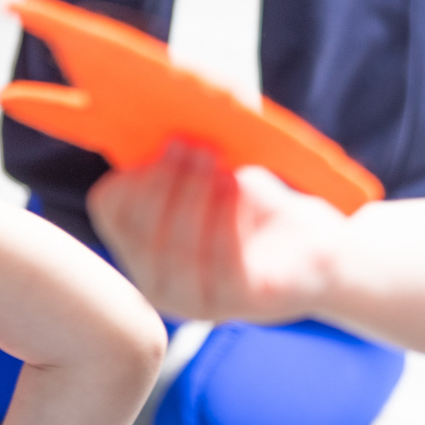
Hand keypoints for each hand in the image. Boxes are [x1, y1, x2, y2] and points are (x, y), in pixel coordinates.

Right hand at [89, 143, 343, 323]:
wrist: (313, 246)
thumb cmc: (255, 210)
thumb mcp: (214, 175)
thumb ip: (184, 158)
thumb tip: (161, 120)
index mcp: (141, 250)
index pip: (111, 213)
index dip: (131, 177)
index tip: (164, 141)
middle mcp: (158, 284)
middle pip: (140, 231)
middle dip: (164, 182)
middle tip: (191, 144)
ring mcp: (197, 303)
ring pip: (176, 250)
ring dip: (194, 198)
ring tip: (215, 163)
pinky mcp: (241, 304)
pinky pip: (222, 264)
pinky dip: (225, 220)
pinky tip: (233, 187)